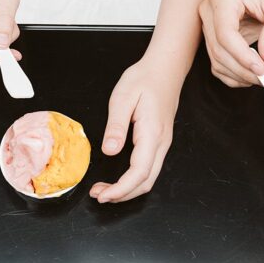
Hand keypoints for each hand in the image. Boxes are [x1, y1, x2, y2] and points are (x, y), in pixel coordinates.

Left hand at [89, 55, 181, 202]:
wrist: (165, 68)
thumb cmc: (144, 79)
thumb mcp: (123, 97)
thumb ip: (116, 126)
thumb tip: (110, 151)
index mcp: (152, 133)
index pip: (138, 172)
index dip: (120, 189)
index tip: (102, 194)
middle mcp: (161, 143)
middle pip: (146, 182)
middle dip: (122, 195)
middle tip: (98, 194)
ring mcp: (163, 143)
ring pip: (149, 178)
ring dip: (128, 189)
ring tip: (105, 189)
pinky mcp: (159, 141)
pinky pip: (149, 169)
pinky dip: (134, 180)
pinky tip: (119, 178)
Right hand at [199, 0, 263, 86]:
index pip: (225, 34)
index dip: (242, 55)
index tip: (262, 69)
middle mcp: (209, 10)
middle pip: (218, 49)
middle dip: (242, 69)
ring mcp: (209, 24)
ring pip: (216, 59)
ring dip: (238, 74)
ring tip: (262, 77)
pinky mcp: (214, 36)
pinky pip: (217, 61)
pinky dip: (233, 73)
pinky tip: (250, 74)